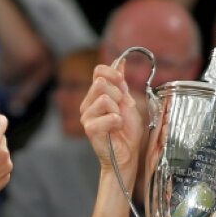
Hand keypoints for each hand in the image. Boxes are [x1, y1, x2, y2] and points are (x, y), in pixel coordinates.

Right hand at [81, 63, 144, 182]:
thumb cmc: (127, 132)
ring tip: (118, 122)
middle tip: (121, 110)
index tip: (122, 82)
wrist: (127, 154)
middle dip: (118, 95)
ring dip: (118, 111)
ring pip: (104, 99)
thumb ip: (122, 84)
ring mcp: (87, 116)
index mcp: (96, 95)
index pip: (98, 71)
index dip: (113, 73)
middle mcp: (88, 104)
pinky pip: (107, 116)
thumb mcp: (128, 102)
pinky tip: (116, 129)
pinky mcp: (90, 129)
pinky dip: (117, 122)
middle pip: (101, 83)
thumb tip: (120, 62)